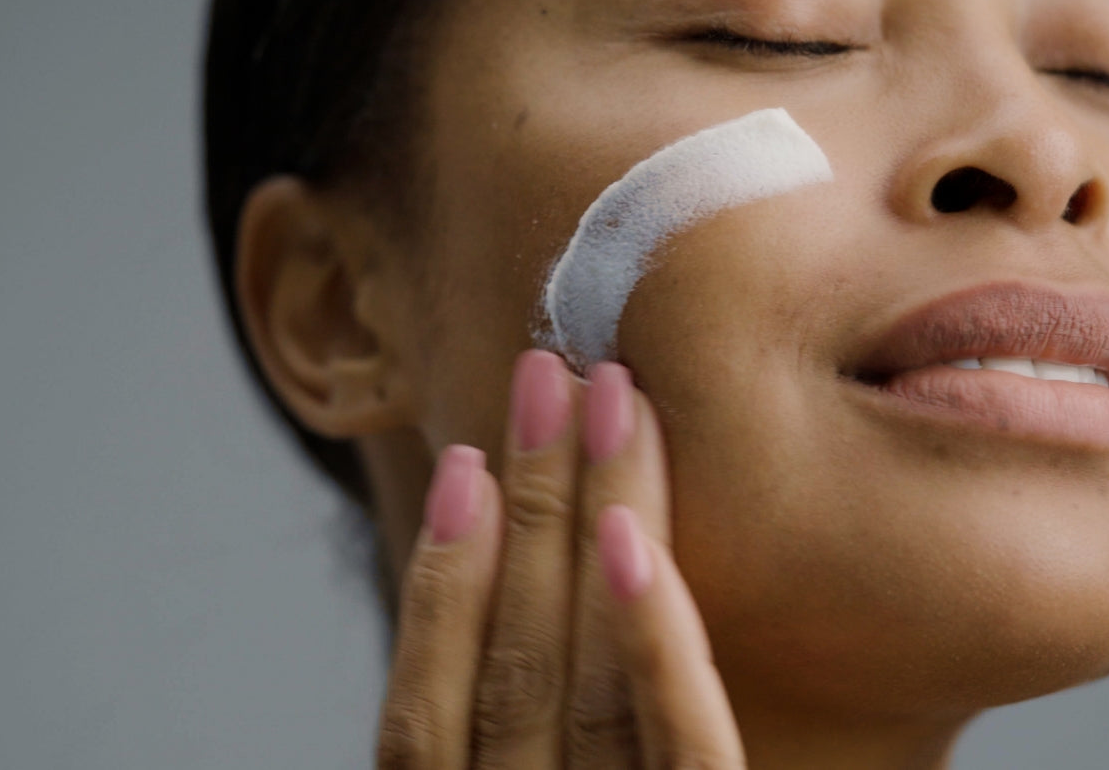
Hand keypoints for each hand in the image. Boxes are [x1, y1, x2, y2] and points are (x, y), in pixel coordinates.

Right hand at [375, 350, 745, 767]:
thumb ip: (525, 737)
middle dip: (527, 511)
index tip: (463, 462)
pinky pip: (685, 750)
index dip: (439, 590)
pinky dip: (653, 644)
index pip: (422, 720)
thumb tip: (530, 602)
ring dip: (590, 528)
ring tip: (608, 402)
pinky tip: (633, 540)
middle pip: (513, 673)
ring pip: (586, 687)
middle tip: (546, 375)